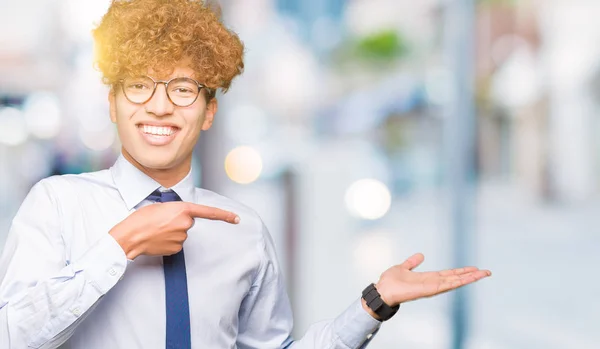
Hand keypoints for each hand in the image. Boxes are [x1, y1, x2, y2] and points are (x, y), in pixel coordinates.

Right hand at [110, 202, 239, 258]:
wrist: (129, 236)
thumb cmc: (141, 219)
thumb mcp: (160, 207)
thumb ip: (175, 210)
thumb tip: (179, 218)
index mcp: (182, 209)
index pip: (208, 212)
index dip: (224, 215)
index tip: (236, 218)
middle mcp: (185, 223)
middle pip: (188, 222)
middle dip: (178, 222)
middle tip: (161, 221)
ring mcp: (181, 238)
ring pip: (181, 234)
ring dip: (172, 232)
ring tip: (156, 230)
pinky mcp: (176, 249)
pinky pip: (176, 244)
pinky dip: (169, 242)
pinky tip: (158, 239)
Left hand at [375, 253, 490, 306]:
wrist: (382, 290)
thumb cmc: (390, 282)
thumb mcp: (403, 267)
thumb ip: (412, 262)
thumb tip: (421, 255)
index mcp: (428, 278)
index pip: (449, 274)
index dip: (461, 271)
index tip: (474, 268)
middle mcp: (433, 283)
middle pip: (456, 278)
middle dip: (471, 275)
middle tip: (487, 271)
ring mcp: (432, 288)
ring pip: (455, 282)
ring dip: (469, 278)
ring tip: (483, 273)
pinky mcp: (429, 290)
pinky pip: (446, 285)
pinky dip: (458, 282)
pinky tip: (467, 279)